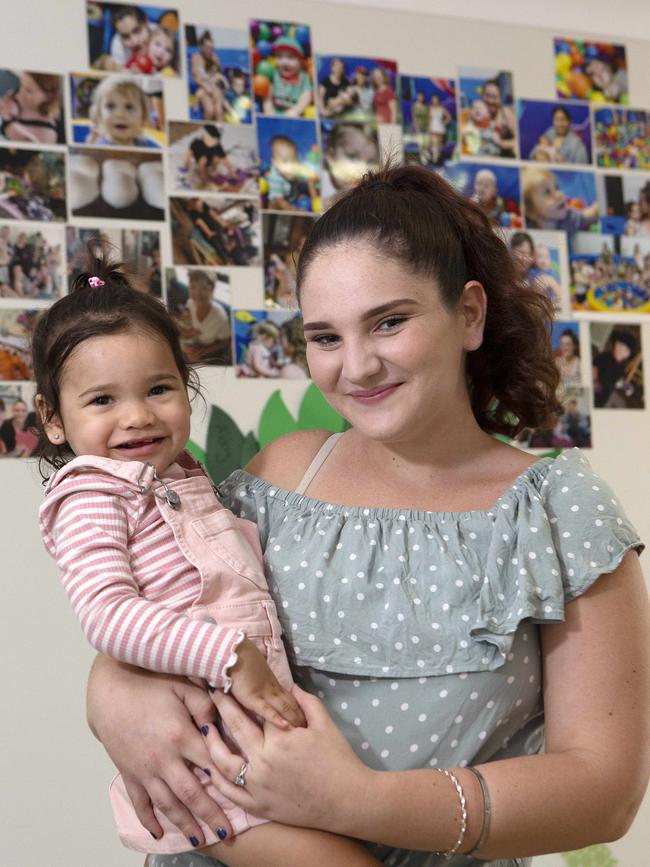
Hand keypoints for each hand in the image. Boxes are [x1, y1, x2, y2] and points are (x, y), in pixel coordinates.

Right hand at [87, 657, 232, 845]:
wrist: (109, 690)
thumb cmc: (149, 683)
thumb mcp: (182, 685)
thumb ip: (204, 704)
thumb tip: (221, 723)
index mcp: (181, 736)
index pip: (211, 765)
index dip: (228, 781)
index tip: (243, 796)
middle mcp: (163, 759)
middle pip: (191, 794)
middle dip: (210, 815)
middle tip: (227, 834)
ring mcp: (144, 769)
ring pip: (167, 804)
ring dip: (185, 823)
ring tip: (201, 839)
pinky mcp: (128, 772)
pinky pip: (139, 802)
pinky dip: (148, 819)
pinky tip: (158, 833)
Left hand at [204, 685, 373, 832]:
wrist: (347, 800)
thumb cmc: (339, 760)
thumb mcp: (325, 724)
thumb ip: (307, 702)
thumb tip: (292, 686)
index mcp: (280, 738)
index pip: (256, 710)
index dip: (242, 695)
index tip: (229, 682)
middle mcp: (264, 760)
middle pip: (236, 728)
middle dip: (222, 707)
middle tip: (211, 692)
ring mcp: (258, 785)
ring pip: (224, 761)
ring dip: (211, 742)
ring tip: (204, 728)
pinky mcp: (258, 806)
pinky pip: (230, 793)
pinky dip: (217, 780)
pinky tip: (208, 768)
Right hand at [227, 637, 305, 728]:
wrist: (233, 653)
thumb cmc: (241, 660)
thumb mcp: (256, 673)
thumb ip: (263, 683)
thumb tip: (265, 690)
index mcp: (273, 683)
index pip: (291, 698)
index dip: (300, 709)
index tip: (307, 720)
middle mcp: (273, 688)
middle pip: (292, 704)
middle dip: (301, 717)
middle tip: (310, 730)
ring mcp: (264, 693)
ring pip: (284, 708)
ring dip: (294, 720)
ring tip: (303, 732)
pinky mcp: (253, 698)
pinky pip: (267, 710)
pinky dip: (276, 719)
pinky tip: (285, 727)